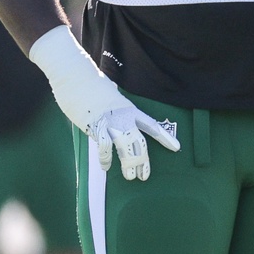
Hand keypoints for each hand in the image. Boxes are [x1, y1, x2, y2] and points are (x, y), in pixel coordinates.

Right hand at [29, 26, 179, 180]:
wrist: (76, 77)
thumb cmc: (90, 86)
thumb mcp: (110, 98)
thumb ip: (115, 111)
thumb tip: (114, 123)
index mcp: (130, 109)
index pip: (152, 125)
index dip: (165, 137)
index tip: (177, 148)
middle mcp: (124, 117)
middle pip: (141, 142)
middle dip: (144, 161)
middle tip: (144, 176)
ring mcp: (110, 122)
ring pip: (127, 147)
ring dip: (130, 164)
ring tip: (131, 177)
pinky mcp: (95, 126)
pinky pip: (104, 147)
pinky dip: (106, 159)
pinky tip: (106, 167)